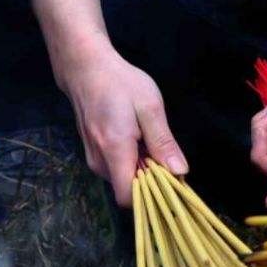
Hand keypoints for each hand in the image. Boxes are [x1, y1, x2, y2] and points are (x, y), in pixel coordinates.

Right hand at [32, 0, 187, 206]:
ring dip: (140, 168)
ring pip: (122, 179)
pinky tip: (135, 138)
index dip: (152, 194)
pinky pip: (115, 168)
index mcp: (114, 151)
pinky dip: (129, 161)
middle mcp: (99, 161)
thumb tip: (179, 172)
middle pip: (128, 189)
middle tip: (161, 151)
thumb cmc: (120, 83)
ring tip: (146, 139)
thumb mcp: (149, 107)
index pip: (129, 197)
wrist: (86, 68)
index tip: (169, 178)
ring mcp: (93, 158)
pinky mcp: (92, 153)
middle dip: (150, 179)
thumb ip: (163, 142)